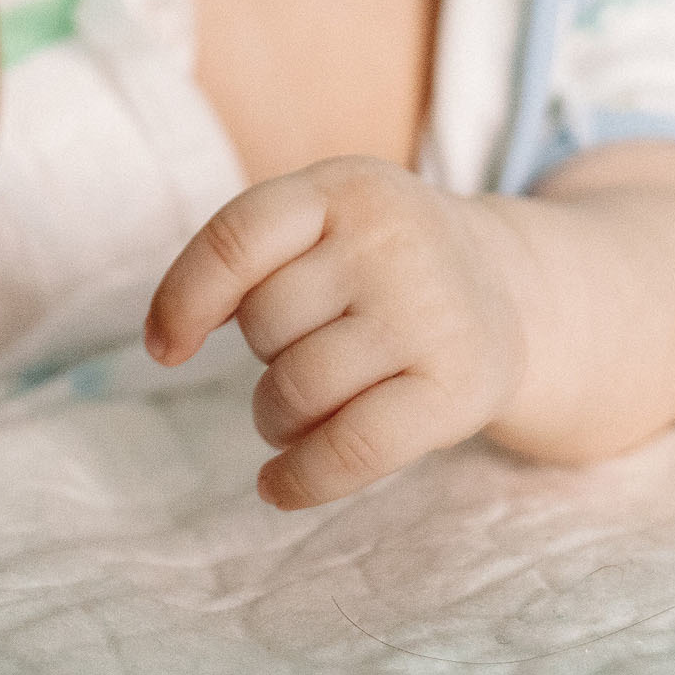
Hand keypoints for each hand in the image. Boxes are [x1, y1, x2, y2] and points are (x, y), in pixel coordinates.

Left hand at [146, 157, 527, 508]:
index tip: (164, 349)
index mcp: (347, 187)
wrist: (509, 290)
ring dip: (277, 418)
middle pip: (265, 324)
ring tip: (302, 412)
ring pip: (297, 389)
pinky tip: (277, 487)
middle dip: (263, 356)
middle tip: (301, 355)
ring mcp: (431, 313)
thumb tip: (171, 332)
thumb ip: (253, 255)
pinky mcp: (459, 387)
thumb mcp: (328, 220)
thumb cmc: (380, 266)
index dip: (184, 298)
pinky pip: (350, 449)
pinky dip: (301, 479)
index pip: (237, 239)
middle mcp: (393, 240)